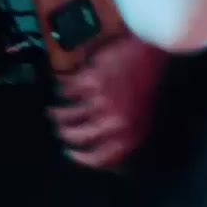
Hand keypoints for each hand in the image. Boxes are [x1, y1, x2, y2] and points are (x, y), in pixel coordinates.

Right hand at [50, 32, 165, 168]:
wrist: (153, 47)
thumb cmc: (150, 80)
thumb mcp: (145, 115)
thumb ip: (127, 134)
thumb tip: (110, 149)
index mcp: (130, 133)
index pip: (100, 157)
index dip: (83, 159)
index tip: (73, 154)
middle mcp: (114, 121)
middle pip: (78, 136)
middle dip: (67, 134)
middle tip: (61, 131)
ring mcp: (101, 101)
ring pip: (68, 115)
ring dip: (58, 114)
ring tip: (54, 112)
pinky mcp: (90, 80)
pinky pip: (67, 89)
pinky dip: (62, 88)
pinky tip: (61, 86)